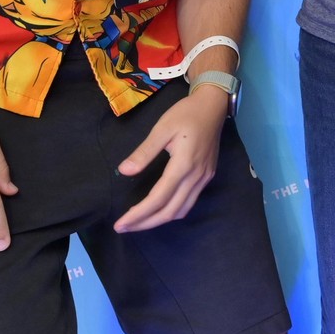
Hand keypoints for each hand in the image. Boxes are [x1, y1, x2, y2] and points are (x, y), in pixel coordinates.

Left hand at [114, 87, 226, 232]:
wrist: (213, 106)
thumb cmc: (186, 114)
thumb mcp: (161, 128)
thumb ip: (144, 152)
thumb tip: (124, 171)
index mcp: (184, 165)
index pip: (158, 198)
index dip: (139, 214)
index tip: (121, 223)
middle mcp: (196, 177)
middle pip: (170, 211)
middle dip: (146, 223)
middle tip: (124, 227)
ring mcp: (204, 178)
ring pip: (181, 210)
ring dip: (159, 220)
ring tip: (139, 222)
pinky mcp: (207, 176)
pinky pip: (189, 202)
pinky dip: (172, 211)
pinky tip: (159, 209)